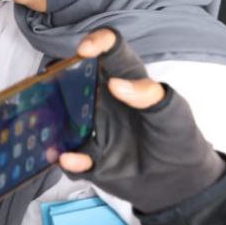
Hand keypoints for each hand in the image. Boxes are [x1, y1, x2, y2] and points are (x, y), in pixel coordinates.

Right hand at [56, 29, 225, 213]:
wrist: (181, 183)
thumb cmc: (178, 139)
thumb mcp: (173, 116)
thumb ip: (149, 96)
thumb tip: (114, 83)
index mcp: (126, 81)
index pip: (111, 50)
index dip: (97, 41)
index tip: (84, 50)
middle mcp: (103, 99)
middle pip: (72, 78)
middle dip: (56, 75)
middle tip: (46, 81)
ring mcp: (92, 127)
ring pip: (61, 116)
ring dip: (50, 117)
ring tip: (44, 121)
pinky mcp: (88, 156)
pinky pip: (70, 156)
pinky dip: (68, 160)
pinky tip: (71, 160)